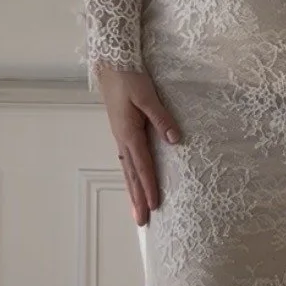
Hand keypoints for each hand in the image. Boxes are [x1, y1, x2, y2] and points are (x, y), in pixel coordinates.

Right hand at [97, 64, 181, 227]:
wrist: (111, 63)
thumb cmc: (129, 77)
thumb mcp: (148, 96)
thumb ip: (161, 118)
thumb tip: (174, 141)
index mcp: (129, 133)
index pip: (143, 166)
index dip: (150, 187)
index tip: (155, 206)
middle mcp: (123, 138)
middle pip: (132, 175)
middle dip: (138, 198)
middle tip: (141, 222)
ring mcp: (120, 135)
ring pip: (128, 169)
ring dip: (133, 190)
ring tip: (136, 209)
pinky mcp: (122, 130)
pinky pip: (127, 159)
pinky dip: (130, 175)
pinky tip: (133, 180)